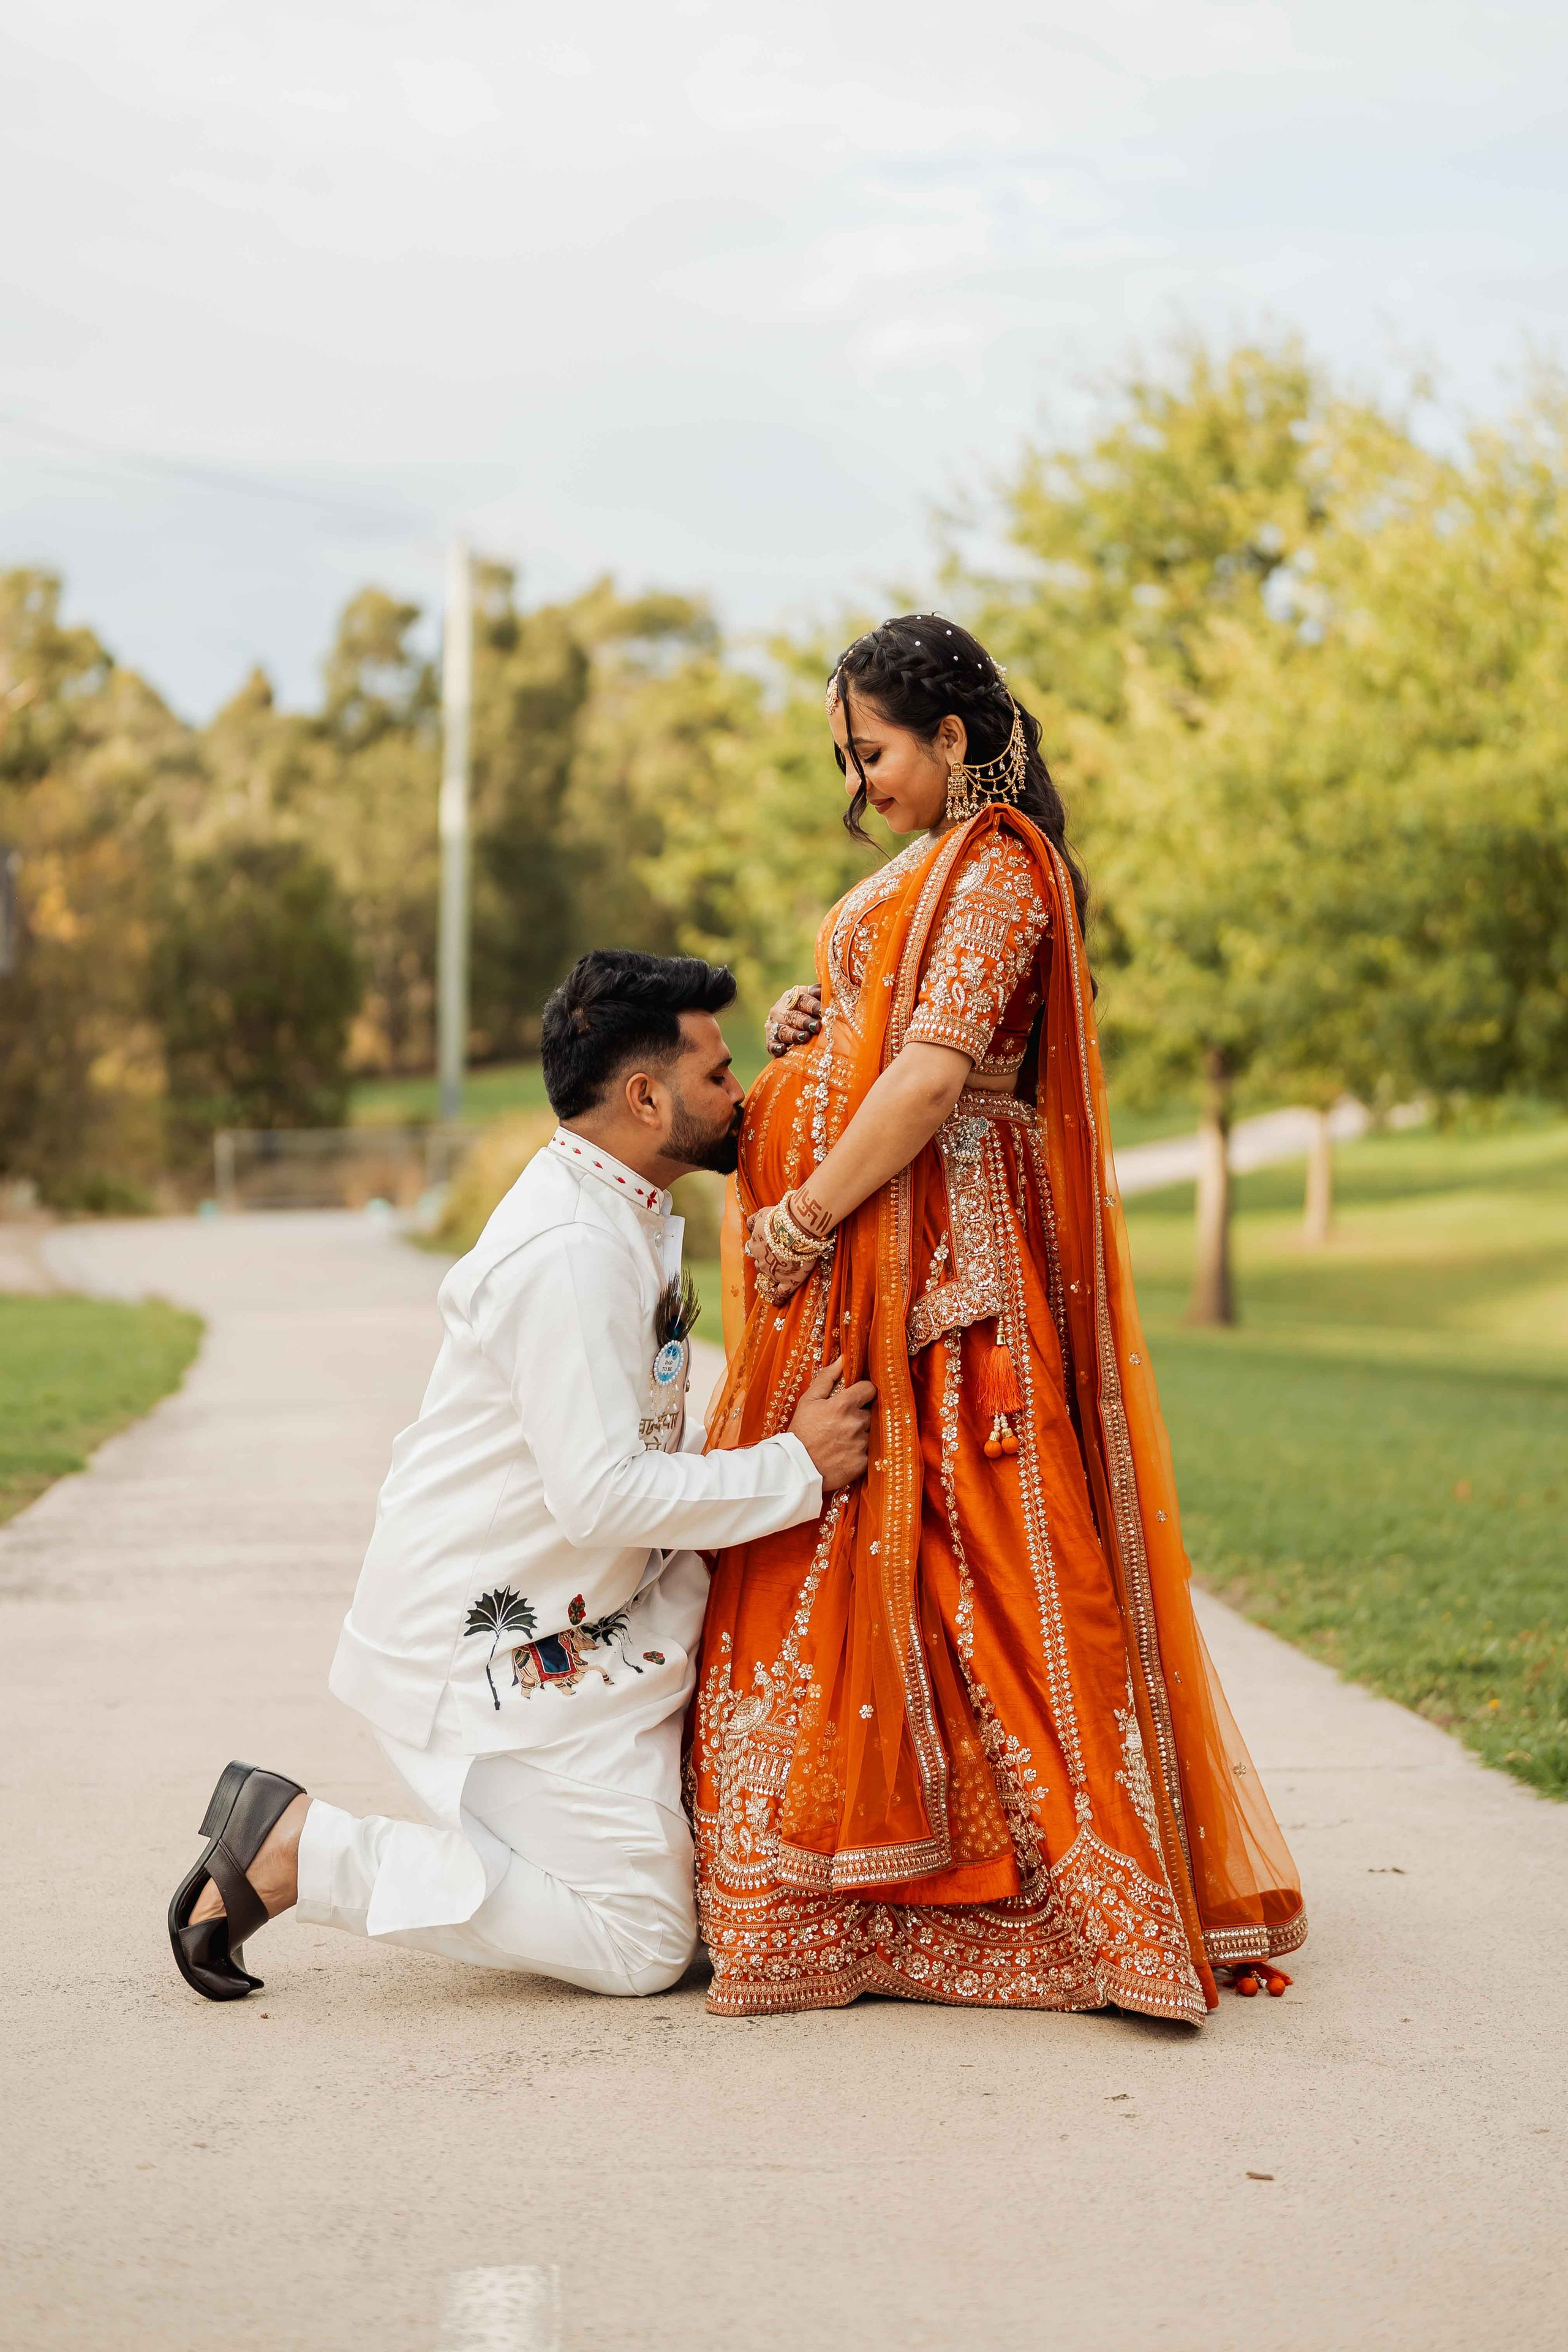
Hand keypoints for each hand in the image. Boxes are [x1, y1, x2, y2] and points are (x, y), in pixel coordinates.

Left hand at [747, 1206, 812, 1302]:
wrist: (796, 1228)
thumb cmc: (780, 1218)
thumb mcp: (761, 1215)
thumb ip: (753, 1222)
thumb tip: (749, 1226)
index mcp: (755, 1244)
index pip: (754, 1248)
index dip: (761, 1247)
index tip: (767, 1246)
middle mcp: (760, 1260)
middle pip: (760, 1262)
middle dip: (766, 1260)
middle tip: (779, 1255)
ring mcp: (774, 1272)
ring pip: (769, 1275)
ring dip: (774, 1273)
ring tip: (785, 1270)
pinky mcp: (788, 1281)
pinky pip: (781, 1294)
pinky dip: (778, 1298)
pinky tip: (777, 1302)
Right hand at [765, 983, 822, 1056]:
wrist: (791, 1021)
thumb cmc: (808, 1008)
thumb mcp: (813, 997)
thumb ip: (818, 992)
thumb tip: (823, 990)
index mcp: (792, 997)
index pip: (801, 1000)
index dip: (812, 1006)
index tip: (823, 1011)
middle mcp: (779, 1010)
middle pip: (791, 1016)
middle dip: (804, 1021)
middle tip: (816, 1026)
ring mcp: (774, 1026)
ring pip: (782, 1031)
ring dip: (793, 1035)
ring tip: (805, 1037)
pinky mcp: (770, 1041)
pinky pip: (771, 1045)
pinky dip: (776, 1047)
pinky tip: (783, 1049)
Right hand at [788, 1356, 875, 1490]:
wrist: (795, 1468)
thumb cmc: (800, 1431)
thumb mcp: (809, 1401)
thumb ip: (827, 1377)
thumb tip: (843, 1359)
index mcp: (844, 1405)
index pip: (870, 1389)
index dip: (863, 1392)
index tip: (857, 1397)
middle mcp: (856, 1423)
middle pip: (871, 1412)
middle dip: (861, 1414)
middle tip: (843, 1422)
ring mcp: (861, 1444)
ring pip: (871, 1432)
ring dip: (861, 1433)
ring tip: (842, 1439)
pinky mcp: (862, 1462)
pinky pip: (869, 1452)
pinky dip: (859, 1452)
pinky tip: (844, 1453)